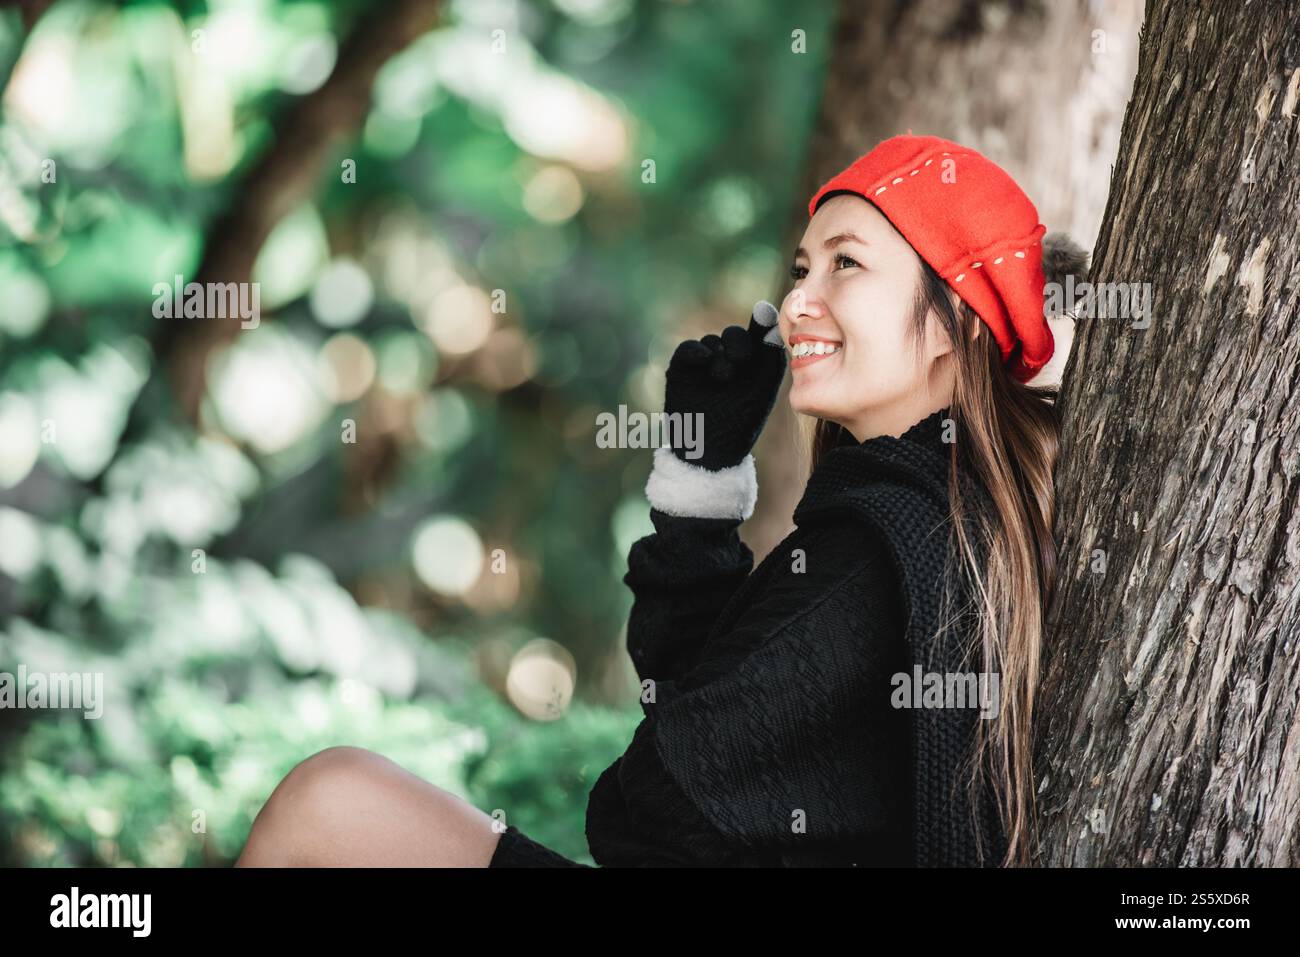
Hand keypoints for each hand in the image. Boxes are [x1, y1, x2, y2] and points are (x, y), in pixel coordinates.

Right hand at [662, 300, 786, 470]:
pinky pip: (689, 348)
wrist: (710, 451)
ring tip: (722, 378)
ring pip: (712, 341)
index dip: (760, 324)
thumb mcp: (763, 383)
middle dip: (737, 343)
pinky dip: (697, 351)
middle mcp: (730, 360)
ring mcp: (705, 364)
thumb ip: (768, 347)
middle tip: (739, 361)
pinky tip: (705, 361)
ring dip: (719, 355)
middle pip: (734, 334)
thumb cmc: (742, 422)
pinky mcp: (682, 368)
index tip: (762, 320)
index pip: (758, 332)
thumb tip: (766, 306)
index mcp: (755, 364)